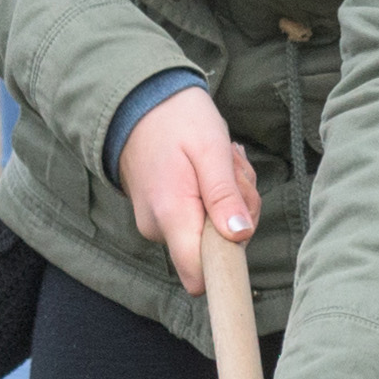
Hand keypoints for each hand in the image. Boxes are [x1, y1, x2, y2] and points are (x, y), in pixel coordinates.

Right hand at [119, 82, 257, 273]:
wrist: (138, 102)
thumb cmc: (177, 119)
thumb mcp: (210, 148)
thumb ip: (224, 194)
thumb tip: (239, 236)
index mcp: (171, 215)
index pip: (199, 275)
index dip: (229, 262)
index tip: (241, 224)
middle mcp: (160, 229)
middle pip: (218, 248)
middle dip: (239, 211)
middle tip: (231, 171)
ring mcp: (160, 224)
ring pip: (215, 230)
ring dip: (231, 198)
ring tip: (220, 162)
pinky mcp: (165, 217)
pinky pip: (204, 218)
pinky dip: (218, 195)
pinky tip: (211, 168)